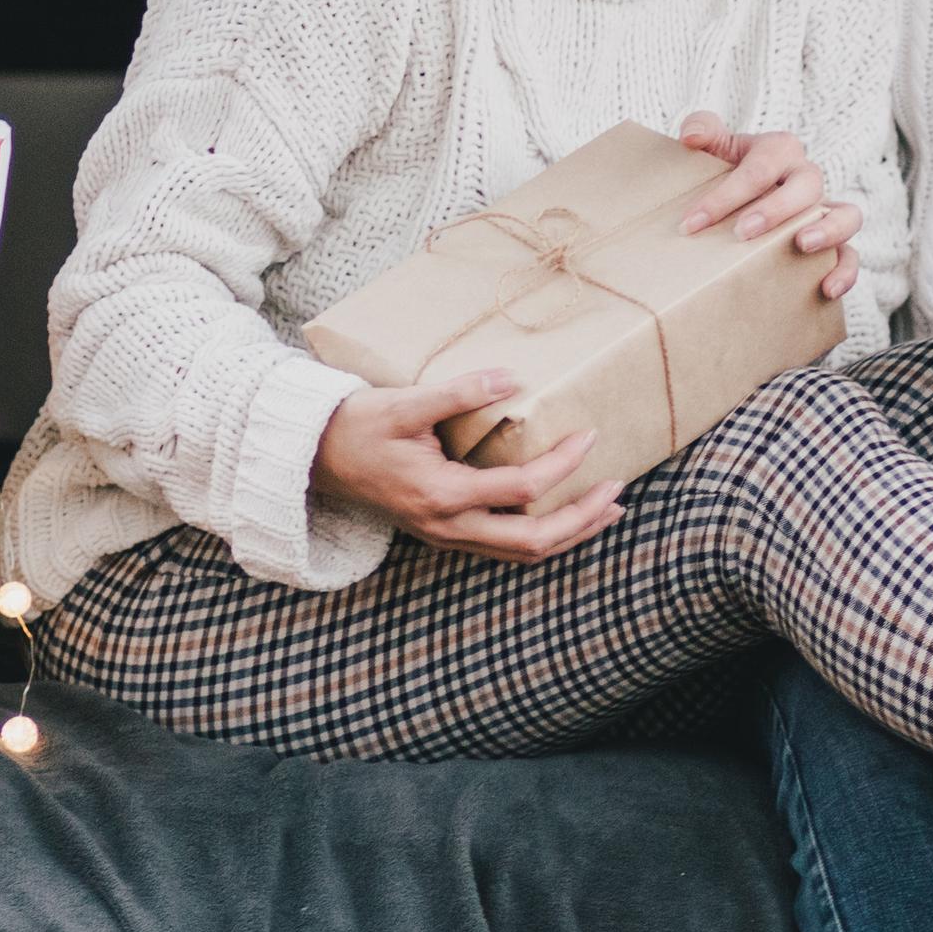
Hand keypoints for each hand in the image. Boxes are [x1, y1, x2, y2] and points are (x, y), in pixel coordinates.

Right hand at [314, 371, 625, 561]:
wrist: (315, 458)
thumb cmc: (358, 427)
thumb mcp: (405, 403)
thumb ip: (458, 392)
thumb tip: (511, 378)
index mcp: (441, 495)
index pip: (521, 488)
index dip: (563, 464)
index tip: (590, 435)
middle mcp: (447, 527)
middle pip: (532, 542)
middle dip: (581, 518)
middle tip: (618, 489)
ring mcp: (446, 537)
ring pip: (521, 553)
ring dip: (569, 534)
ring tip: (607, 510)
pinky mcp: (445, 533)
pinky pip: (505, 548)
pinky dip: (542, 536)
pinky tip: (563, 516)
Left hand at [677, 111, 866, 301]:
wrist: (742, 197)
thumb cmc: (727, 171)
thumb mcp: (714, 146)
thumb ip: (702, 128)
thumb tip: (691, 136)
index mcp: (779, 149)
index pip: (759, 168)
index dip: (725, 195)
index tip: (692, 223)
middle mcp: (807, 176)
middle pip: (807, 184)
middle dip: (775, 209)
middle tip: (742, 233)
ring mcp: (824, 210)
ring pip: (846, 214)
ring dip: (828, 230)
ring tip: (802, 245)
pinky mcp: (833, 241)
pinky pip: (850, 254)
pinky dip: (845, 271)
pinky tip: (826, 290)